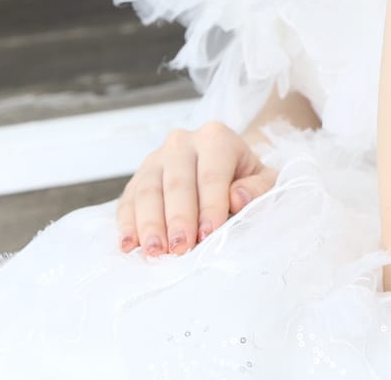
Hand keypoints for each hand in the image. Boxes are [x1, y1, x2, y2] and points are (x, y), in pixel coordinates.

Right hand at [114, 121, 277, 257]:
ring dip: (150, 224)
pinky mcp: (137, 177)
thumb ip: (257, 188)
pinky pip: (128, 199)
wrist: (223, 166)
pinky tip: (129, 245)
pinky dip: (127, 223)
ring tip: (154, 252)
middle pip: (177, 182)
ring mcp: (156, 158)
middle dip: (178, 218)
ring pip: (148, 190)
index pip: (211, 174)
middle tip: (179, 248)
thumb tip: (236, 197)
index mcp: (216, 138)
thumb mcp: (263, 181)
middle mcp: (182, 142)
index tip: (208, 234)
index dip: (210, 205)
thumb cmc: (244, 178)